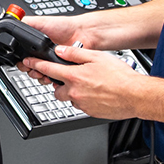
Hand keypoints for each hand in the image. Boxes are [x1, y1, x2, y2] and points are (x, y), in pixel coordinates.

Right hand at [15, 14, 83, 76]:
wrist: (83, 33)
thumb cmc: (65, 26)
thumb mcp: (41, 22)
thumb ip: (26, 24)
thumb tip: (12, 23)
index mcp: (36, 46)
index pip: (24, 58)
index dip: (21, 62)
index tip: (22, 62)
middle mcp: (44, 56)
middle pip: (30, 69)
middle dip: (29, 70)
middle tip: (32, 67)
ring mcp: (53, 63)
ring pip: (41, 76)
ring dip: (39, 76)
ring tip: (42, 72)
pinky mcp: (62, 70)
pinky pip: (54, 80)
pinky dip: (52, 80)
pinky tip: (52, 77)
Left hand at [21, 45, 142, 119]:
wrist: (135, 96)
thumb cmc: (121, 77)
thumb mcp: (97, 57)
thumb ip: (76, 54)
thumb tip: (60, 51)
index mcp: (75, 76)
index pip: (48, 70)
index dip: (36, 65)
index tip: (28, 63)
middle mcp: (75, 92)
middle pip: (56, 89)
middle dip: (60, 85)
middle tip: (72, 79)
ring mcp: (82, 104)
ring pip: (70, 98)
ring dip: (74, 92)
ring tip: (90, 86)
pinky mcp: (90, 112)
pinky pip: (82, 105)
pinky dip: (85, 100)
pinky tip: (97, 94)